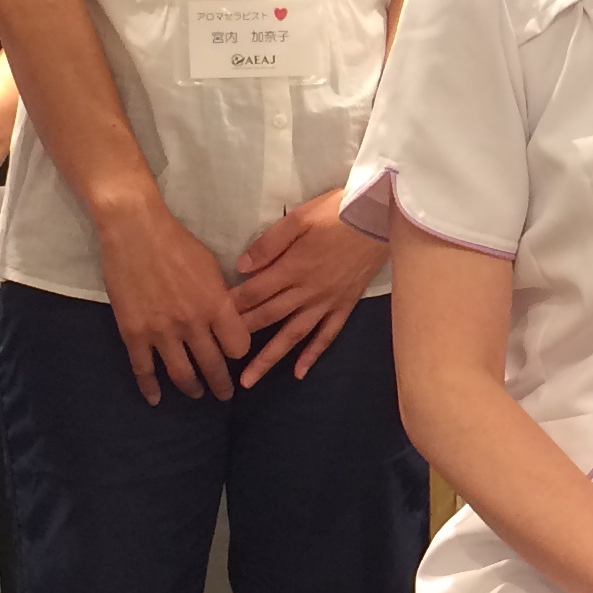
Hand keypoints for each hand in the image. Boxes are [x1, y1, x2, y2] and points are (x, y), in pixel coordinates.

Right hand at [93, 190, 253, 401]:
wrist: (134, 232)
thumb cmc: (177, 242)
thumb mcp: (211, 267)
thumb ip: (221, 297)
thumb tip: (228, 318)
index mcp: (216, 306)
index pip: (238, 347)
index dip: (239, 352)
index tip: (234, 352)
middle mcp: (192, 324)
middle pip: (213, 366)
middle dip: (221, 385)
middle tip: (224, 394)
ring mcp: (161, 332)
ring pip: (182, 374)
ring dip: (192, 388)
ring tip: (196, 394)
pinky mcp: (134, 333)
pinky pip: (143, 369)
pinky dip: (150, 388)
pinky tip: (155, 399)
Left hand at [231, 188, 386, 385]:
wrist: (380, 217)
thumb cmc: (338, 212)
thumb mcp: (300, 217)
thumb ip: (269, 244)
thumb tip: (242, 268)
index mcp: (293, 268)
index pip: (255, 292)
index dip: (233, 305)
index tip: (212, 318)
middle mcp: (307, 291)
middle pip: (268, 317)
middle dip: (242, 336)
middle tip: (219, 357)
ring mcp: (327, 301)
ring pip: (293, 335)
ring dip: (270, 358)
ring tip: (249, 380)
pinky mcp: (345, 305)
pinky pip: (327, 335)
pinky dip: (313, 355)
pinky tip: (299, 372)